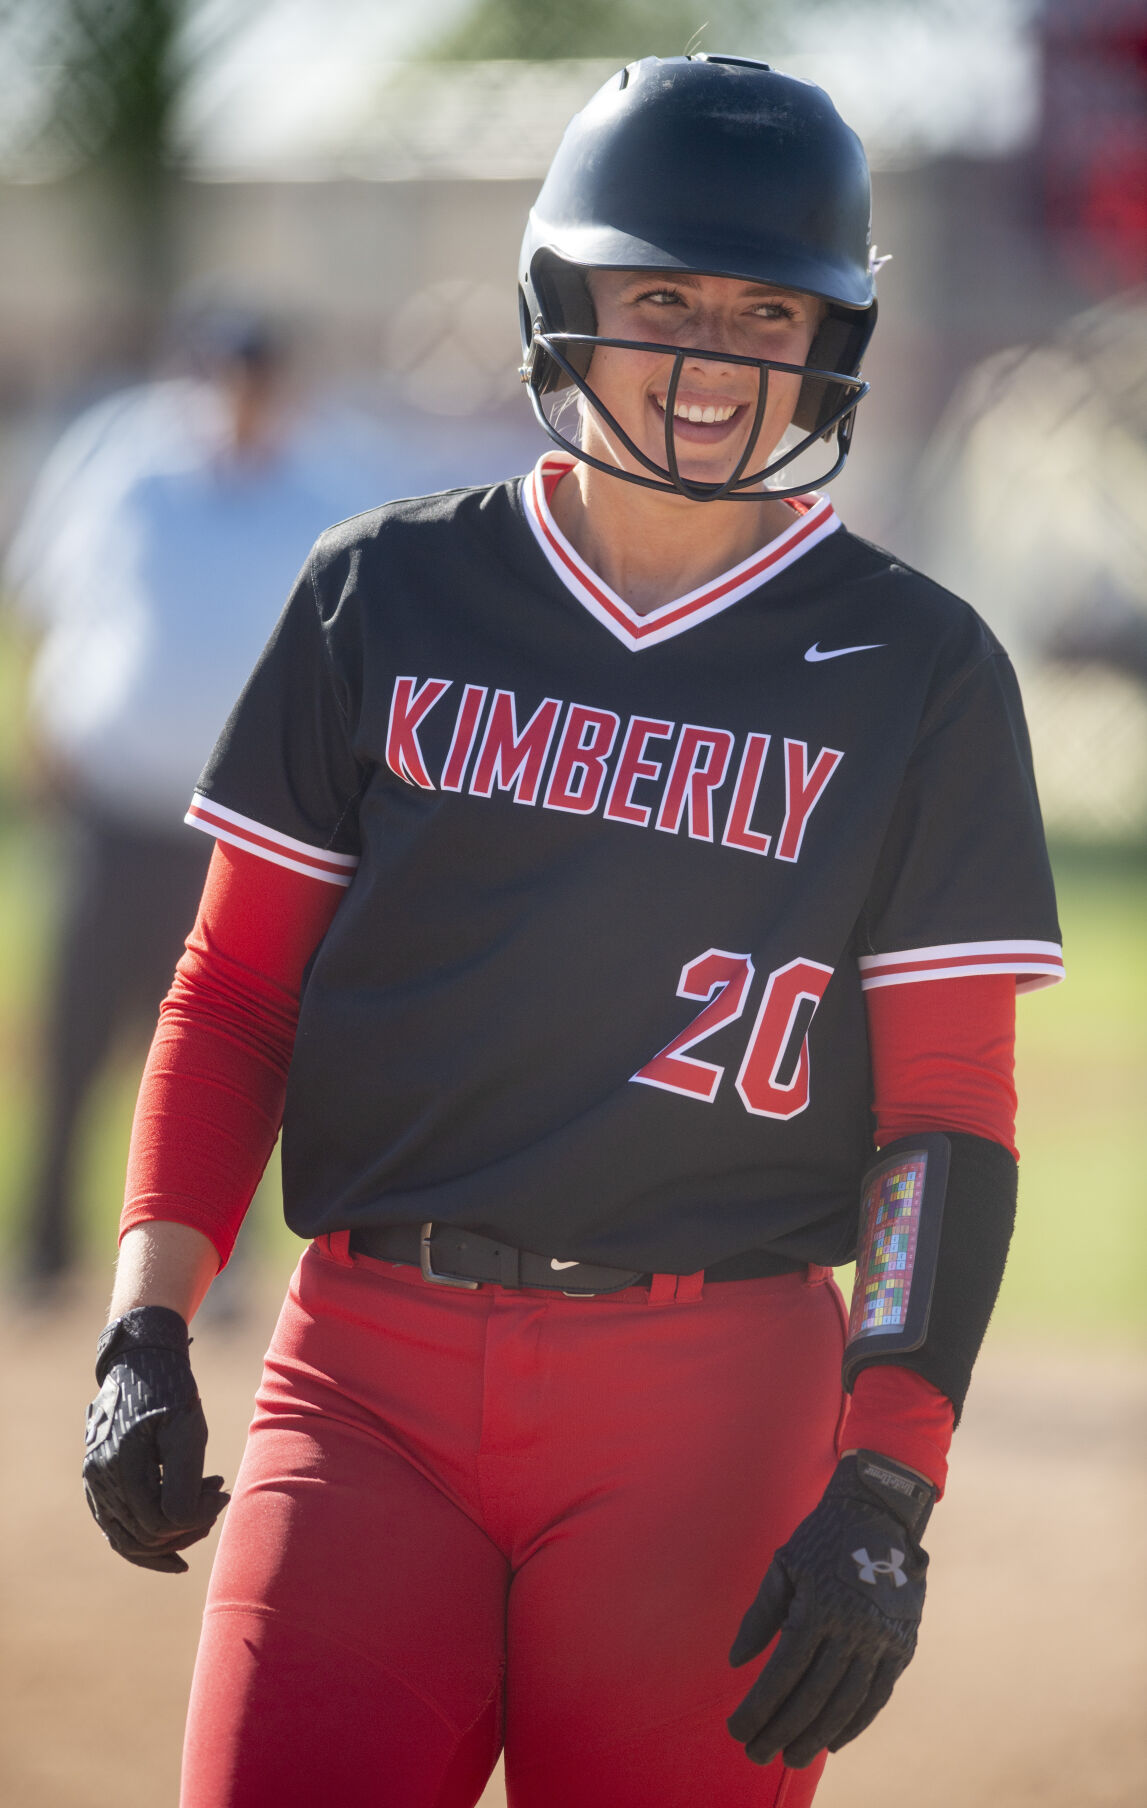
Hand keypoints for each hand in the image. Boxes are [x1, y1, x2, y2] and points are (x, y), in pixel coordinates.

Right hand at [83, 1306, 228, 1572]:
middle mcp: (100, 1479)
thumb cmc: (170, 1391)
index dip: (197, 1517)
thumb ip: (184, 1480)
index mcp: (121, 1465)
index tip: (223, 1490)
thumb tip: (185, 1521)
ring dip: (170, 1537)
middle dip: (188, 1528)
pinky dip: (147, 1538)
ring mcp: (95, 1483)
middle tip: (217, 1500)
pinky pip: (116, 1528)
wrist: (142, 1362)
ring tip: (204, 1515)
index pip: (160, 1522)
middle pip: (144, 1537)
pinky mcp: (98, 1482)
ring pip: (127, 1540)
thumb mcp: (187, 1428)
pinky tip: (176, 1537)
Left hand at [727, 1450, 935, 1767]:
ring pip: (845, 1702)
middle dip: (781, 1730)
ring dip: (816, 1735)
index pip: (783, 1673)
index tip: (736, 1731)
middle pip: (812, 1696)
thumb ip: (760, 1617)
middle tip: (757, 1754)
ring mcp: (881, 1639)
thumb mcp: (784, 1565)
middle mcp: (852, 1628)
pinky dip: (855, 1722)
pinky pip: (877, 1695)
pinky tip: (832, 1740)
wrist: (879, 1513)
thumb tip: (736, 1663)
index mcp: (818, 1606)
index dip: (759, 1708)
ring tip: (791, 1757)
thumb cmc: (821, 1538)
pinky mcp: (901, 1645)